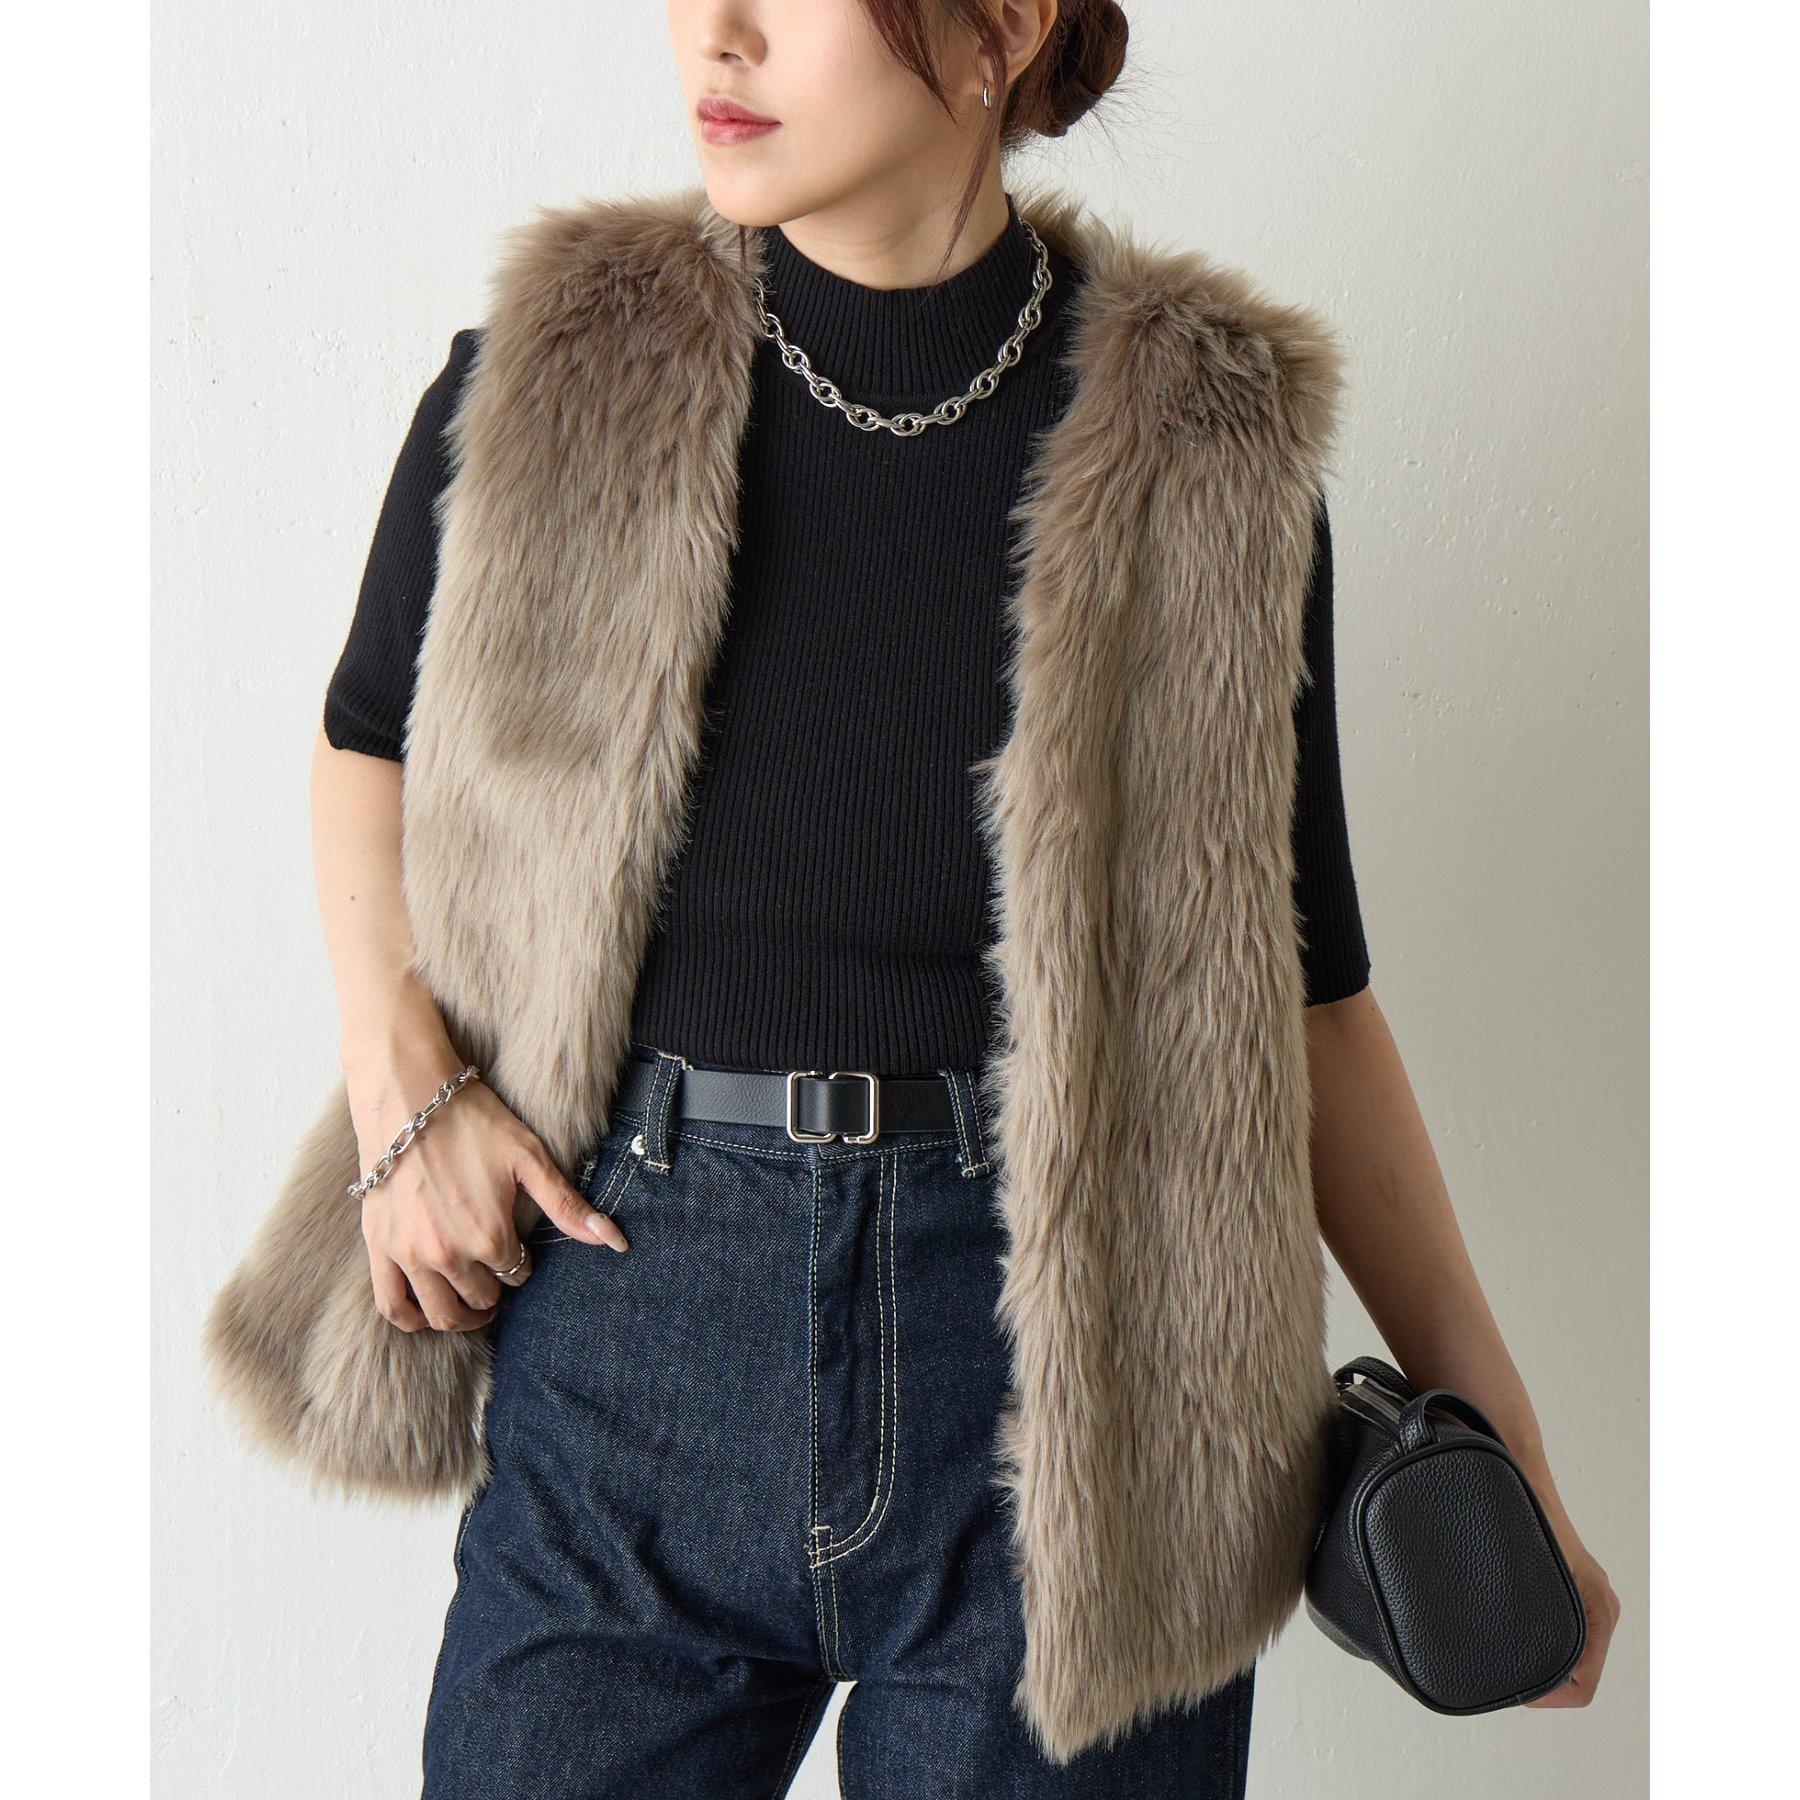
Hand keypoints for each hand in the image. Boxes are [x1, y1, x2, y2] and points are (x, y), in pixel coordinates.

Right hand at [352, 1071, 627, 1332]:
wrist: (408, 1095)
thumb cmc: (472, 1122)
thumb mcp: (529, 1159)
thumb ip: (567, 1207)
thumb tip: (616, 1242)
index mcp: (490, 1237)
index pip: (516, 1274)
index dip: (522, 1263)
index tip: (518, 1249)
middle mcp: (448, 1255)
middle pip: (481, 1298)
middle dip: (495, 1290)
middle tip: (496, 1273)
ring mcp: (409, 1255)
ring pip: (441, 1314)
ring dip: (462, 1316)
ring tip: (471, 1304)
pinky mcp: (379, 1248)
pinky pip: (392, 1306)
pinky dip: (411, 1319)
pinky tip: (426, 1312)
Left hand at [1523, 1535, 1621, 1707]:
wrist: (1529, 1480)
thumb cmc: (1533, 1519)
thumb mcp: (1538, 1576)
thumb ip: (1543, 1619)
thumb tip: (1526, 1662)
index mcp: (1599, 1613)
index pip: (1583, 1686)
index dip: (1549, 1698)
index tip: (1518, 1690)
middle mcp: (1600, 1610)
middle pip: (1579, 1676)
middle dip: (1544, 1683)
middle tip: (1507, 1676)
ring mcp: (1590, 1600)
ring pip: (1572, 1655)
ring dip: (1544, 1662)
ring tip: (1509, 1656)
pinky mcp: (1575, 1590)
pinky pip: (1566, 1632)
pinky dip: (1545, 1642)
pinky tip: (1517, 1632)